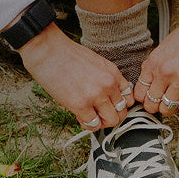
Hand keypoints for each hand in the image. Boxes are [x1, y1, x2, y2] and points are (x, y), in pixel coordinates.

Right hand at [19, 22, 135, 129]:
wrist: (50, 52)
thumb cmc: (69, 57)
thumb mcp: (97, 64)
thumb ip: (106, 80)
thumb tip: (109, 98)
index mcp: (114, 73)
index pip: (129, 98)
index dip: (119, 105)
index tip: (109, 106)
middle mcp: (109, 85)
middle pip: (122, 112)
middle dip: (111, 116)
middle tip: (99, 114)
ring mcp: (96, 95)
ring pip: (111, 121)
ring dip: (101, 122)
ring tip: (90, 116)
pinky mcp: (80, 105)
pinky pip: (93, 125)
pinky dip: (88, 125)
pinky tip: (80, 117)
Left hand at [134, 0, 178, 114]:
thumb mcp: (166, 45)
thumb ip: (155, 64)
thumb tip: (148, 80)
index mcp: (154, 61)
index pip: (139, 92)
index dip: (144, 97)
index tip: (150, 96)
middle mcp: (164, 72)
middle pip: (150, 104)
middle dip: (155, 105)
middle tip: (162, 99)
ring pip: (166, 109)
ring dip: (169, 107)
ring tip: (174, 99)